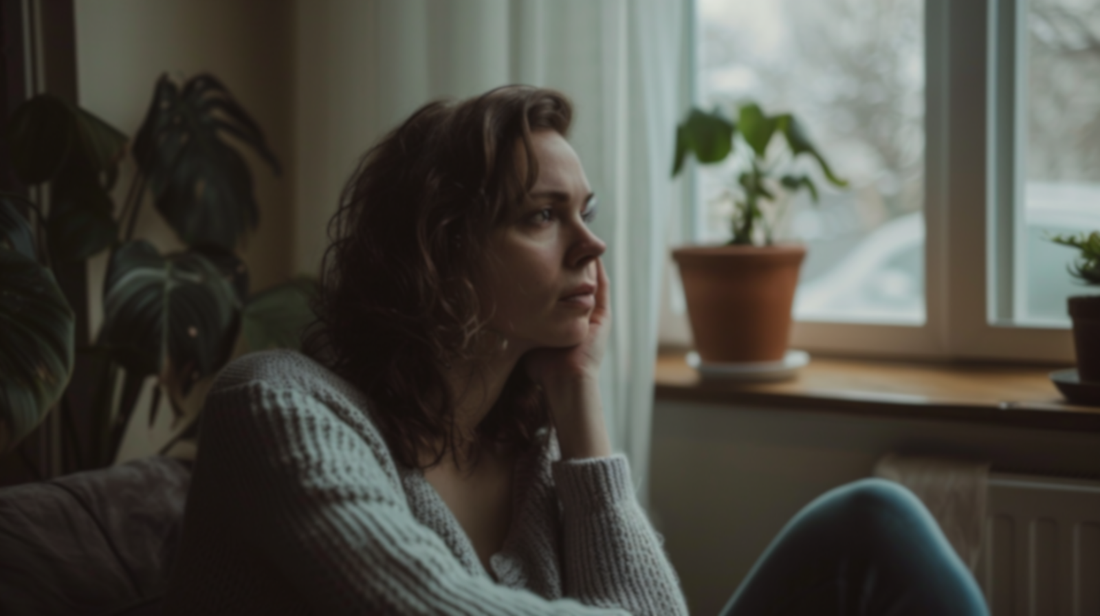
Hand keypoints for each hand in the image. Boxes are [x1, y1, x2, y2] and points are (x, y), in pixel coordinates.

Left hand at [524, 258, 611, 459]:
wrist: (564, 381)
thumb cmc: (542, 366)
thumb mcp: (529, 337)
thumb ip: (521, 324)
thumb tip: (496, 313)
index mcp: (566, 321)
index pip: (563, 290)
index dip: (558, 272)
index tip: (545, 254)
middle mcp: (582, 317)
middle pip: (578, 282)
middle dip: (572, 263)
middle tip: (564, 242)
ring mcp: (595, 316)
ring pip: (592, 281)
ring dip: (586, 262)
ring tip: (578, 242)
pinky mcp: (604, 317)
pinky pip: (603, 287)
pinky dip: (598, 271)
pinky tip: (591, 256)